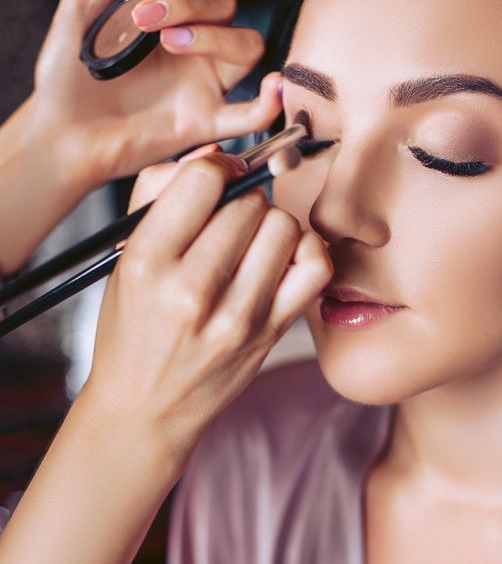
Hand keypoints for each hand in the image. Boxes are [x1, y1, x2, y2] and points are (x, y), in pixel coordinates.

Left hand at [0, 0, 271, 273]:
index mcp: (167, 13)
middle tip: (148, 16)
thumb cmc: (67, 74)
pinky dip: (269, 102)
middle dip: (194, 1)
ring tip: (172, 43)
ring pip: (248, 46)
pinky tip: (270, 88)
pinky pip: (251, 114)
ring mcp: (202, 81)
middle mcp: (193, 44)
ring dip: (218, 37)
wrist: (61, 133)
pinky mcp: (204, 121)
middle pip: (227, 5)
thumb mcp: (84, 7)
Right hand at [78, 78, 332, 459]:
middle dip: (242, 200)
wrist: (146, 409)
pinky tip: (282, 258)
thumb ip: (159, 194)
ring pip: (284, 228)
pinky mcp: (271, 334)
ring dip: (272, 223)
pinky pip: (314, 267)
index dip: (215, 169)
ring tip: (252, 240)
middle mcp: (191, 292)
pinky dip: (305, 251)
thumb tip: (216, 155)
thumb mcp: (125, 258)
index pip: (201, 181)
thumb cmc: (133, 327)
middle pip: (248, 203)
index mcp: (146, 264)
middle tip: (230, 220)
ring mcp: (237, 318)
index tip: (214, 180)